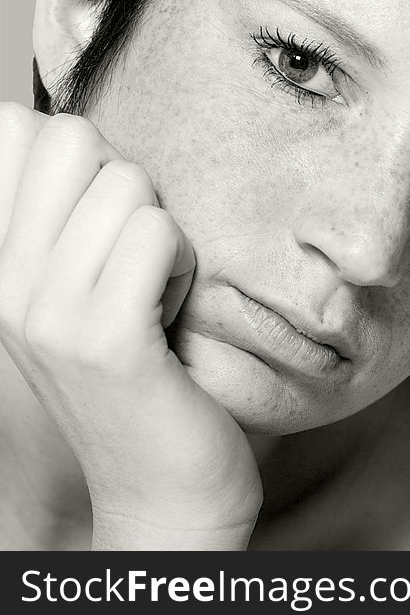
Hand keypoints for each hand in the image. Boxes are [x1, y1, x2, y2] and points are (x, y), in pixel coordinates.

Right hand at [0, 103, 262, 548]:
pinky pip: (158, 235)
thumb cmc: (144, 376)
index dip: (82, 156)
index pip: (13, 129)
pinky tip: (175, 314)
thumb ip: (70, 219)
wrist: (164, 485)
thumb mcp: (82, 293)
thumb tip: (75, 129)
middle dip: (128, 185)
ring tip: (159, 294)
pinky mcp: (108, 339)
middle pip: (72, 138)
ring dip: (166, 235)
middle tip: (137, 257)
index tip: (102, 223)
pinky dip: (186, 265)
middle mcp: (8, 283)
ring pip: (128, 185)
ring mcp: (51, 312)